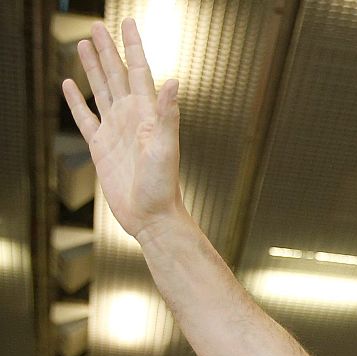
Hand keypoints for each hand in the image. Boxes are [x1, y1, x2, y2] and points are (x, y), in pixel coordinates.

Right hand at [62, 20, 185, 241]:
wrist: (151, 216)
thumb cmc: (163, 185)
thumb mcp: (166, 147)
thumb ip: (168, 114)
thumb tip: (173, 81)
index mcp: (148, 114)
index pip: (139, 71)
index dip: (133, 47)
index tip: (129, 23)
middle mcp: (131, 118)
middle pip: (116, 75)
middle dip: (108, 49)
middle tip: (98, 25)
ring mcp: (115, 131)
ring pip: (100, 90)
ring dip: (93, 67)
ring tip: (84, 45)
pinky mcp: (100, 147)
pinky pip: (84, 117)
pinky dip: (75, 100)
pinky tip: (68, 84)